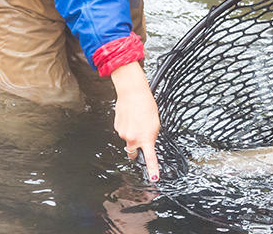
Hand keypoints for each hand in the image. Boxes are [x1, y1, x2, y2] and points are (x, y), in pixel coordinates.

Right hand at [110, 62, 160, 181]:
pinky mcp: (116, 128)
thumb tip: (147, 143)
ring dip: (132, 134)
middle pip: (133, 152)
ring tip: (136, 120)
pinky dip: (126, 127)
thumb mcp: (156, 123)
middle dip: (136, 150)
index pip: (150, 159)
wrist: (132, 93)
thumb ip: (151, 136)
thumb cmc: (146, 105)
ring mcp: (123, 134)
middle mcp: (133, 139)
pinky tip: (130, 117)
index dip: (152, 170)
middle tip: (140, 138)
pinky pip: (123, 132)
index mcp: (146, 138)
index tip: (154, 179)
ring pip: (128, 140)